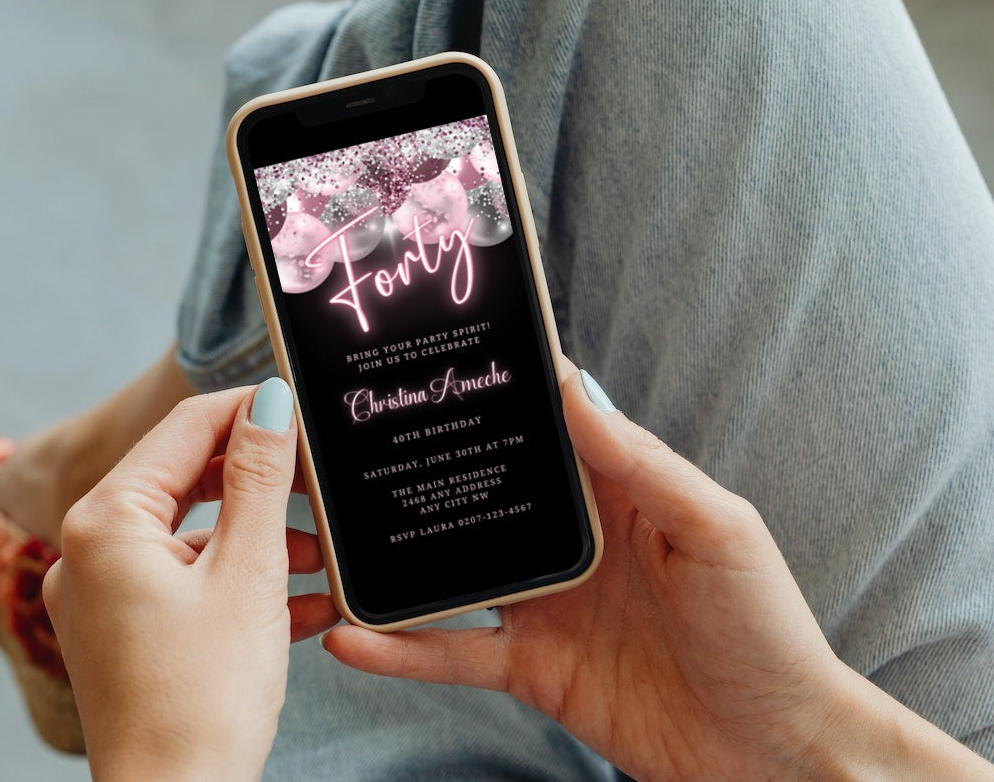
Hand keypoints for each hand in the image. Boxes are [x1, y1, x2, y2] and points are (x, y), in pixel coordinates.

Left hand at [43, 380, 339, 779]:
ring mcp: (102, 596)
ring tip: (318, 557)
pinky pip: (185, 584)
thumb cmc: (203, 697)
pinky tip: (298, 603)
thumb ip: (261, 478)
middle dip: (259, 482)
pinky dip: (238, 583)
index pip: (184, 429)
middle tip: (318, 481)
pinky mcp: (123, 634)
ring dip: (258, 539)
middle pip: (185, 480)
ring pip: (192, 536)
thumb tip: (271, 401)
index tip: (300, 401)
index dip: (247, 408)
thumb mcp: (247, 571)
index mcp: (105, 523)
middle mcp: (89, 552)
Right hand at [323, 363, 992, 778]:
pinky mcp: (531, 668)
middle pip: (480, 493)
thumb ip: (643, 462)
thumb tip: (575, 390)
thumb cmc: (766, 631)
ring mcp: (544, 605)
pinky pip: (452, 652)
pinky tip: (353, 637)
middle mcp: (569, 542)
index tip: (436, 359)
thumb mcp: (716, 530)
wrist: (777, 752)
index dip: (496, 392)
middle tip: (347, 442)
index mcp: (616, 493)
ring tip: (325, 539)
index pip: (545, 428)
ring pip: (449, 570)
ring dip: (391, 559)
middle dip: (420, 467)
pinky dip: (400, 649)